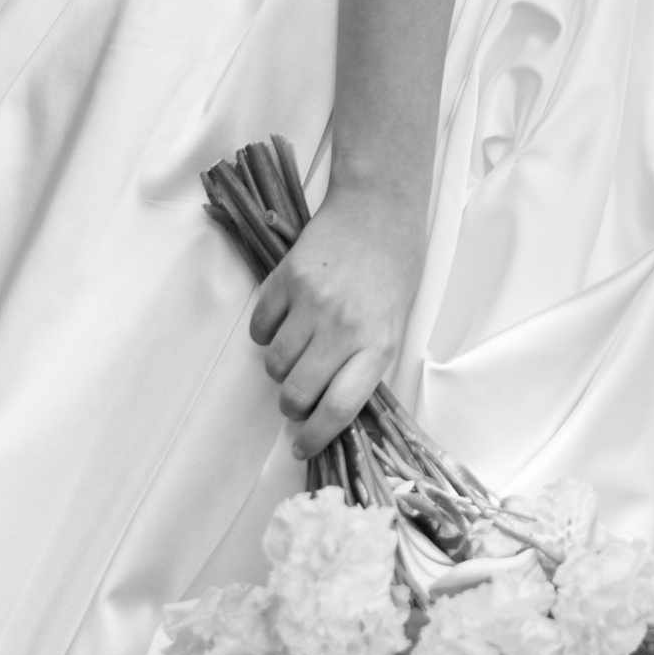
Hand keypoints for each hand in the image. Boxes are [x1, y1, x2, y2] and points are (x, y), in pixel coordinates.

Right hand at [249, 183, 424, 457]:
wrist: (378, 207)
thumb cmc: (394, 269)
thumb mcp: (394, 323)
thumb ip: (363, 363)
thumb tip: (326, 407)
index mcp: (377, 342)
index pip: (339, 407)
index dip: (315, 436)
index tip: (303, 446)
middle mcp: (343, 326)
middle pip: (296, 393)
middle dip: (292, 404)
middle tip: (299, 394)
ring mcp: (311, 301)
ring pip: (273, 364)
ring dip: (280, 367)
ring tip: (297, 348)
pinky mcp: (285, 278)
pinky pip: (259, 327)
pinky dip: (265, 332)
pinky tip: (284, 319)